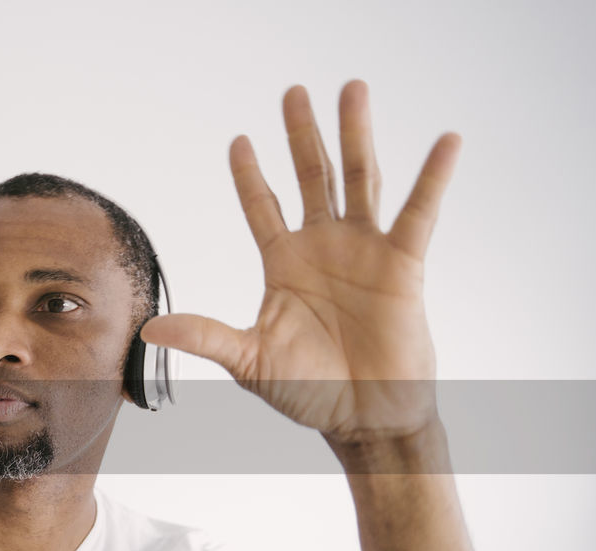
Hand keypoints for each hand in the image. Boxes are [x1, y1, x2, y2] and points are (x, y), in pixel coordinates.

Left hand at [142, 80, 459, 443]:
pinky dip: (433, 177)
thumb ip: (205, 336)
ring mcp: (364, 251)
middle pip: (311, 176)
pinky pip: (419, 213)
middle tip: (294, 91)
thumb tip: (149, 328)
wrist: (361, 418)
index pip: (262, 206)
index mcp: (284, 264)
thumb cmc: (307, 392)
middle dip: (302, 134)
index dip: (250, 175)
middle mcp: (323, 248)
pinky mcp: (403, 265)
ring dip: (356, 134)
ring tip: (353, 88)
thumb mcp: (248, 360)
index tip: (238, 140)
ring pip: (359, 179)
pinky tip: (446, 141)